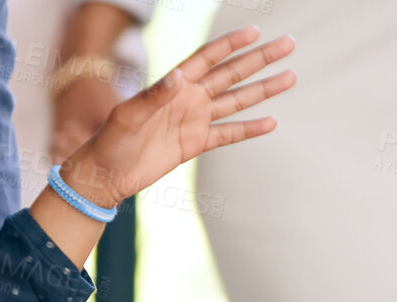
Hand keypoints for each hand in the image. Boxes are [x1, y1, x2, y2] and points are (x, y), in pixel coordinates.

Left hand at [59, 25, 296, 208]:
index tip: (256, 31)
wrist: (105, 175)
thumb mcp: (128, 115)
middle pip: (231, 74)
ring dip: (262, 90)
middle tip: (289, 44)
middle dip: (259, 59)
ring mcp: (193, 121)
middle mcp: (188, 99)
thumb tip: (180, 75)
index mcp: (173, 86)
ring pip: (236, 101)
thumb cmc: (110, 141)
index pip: (208, 58)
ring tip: (290, 77)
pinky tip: (271, 122)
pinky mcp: (194, 144)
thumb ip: (154, 95)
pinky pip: (227, 134)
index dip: (231, 44)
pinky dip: (249, 129)